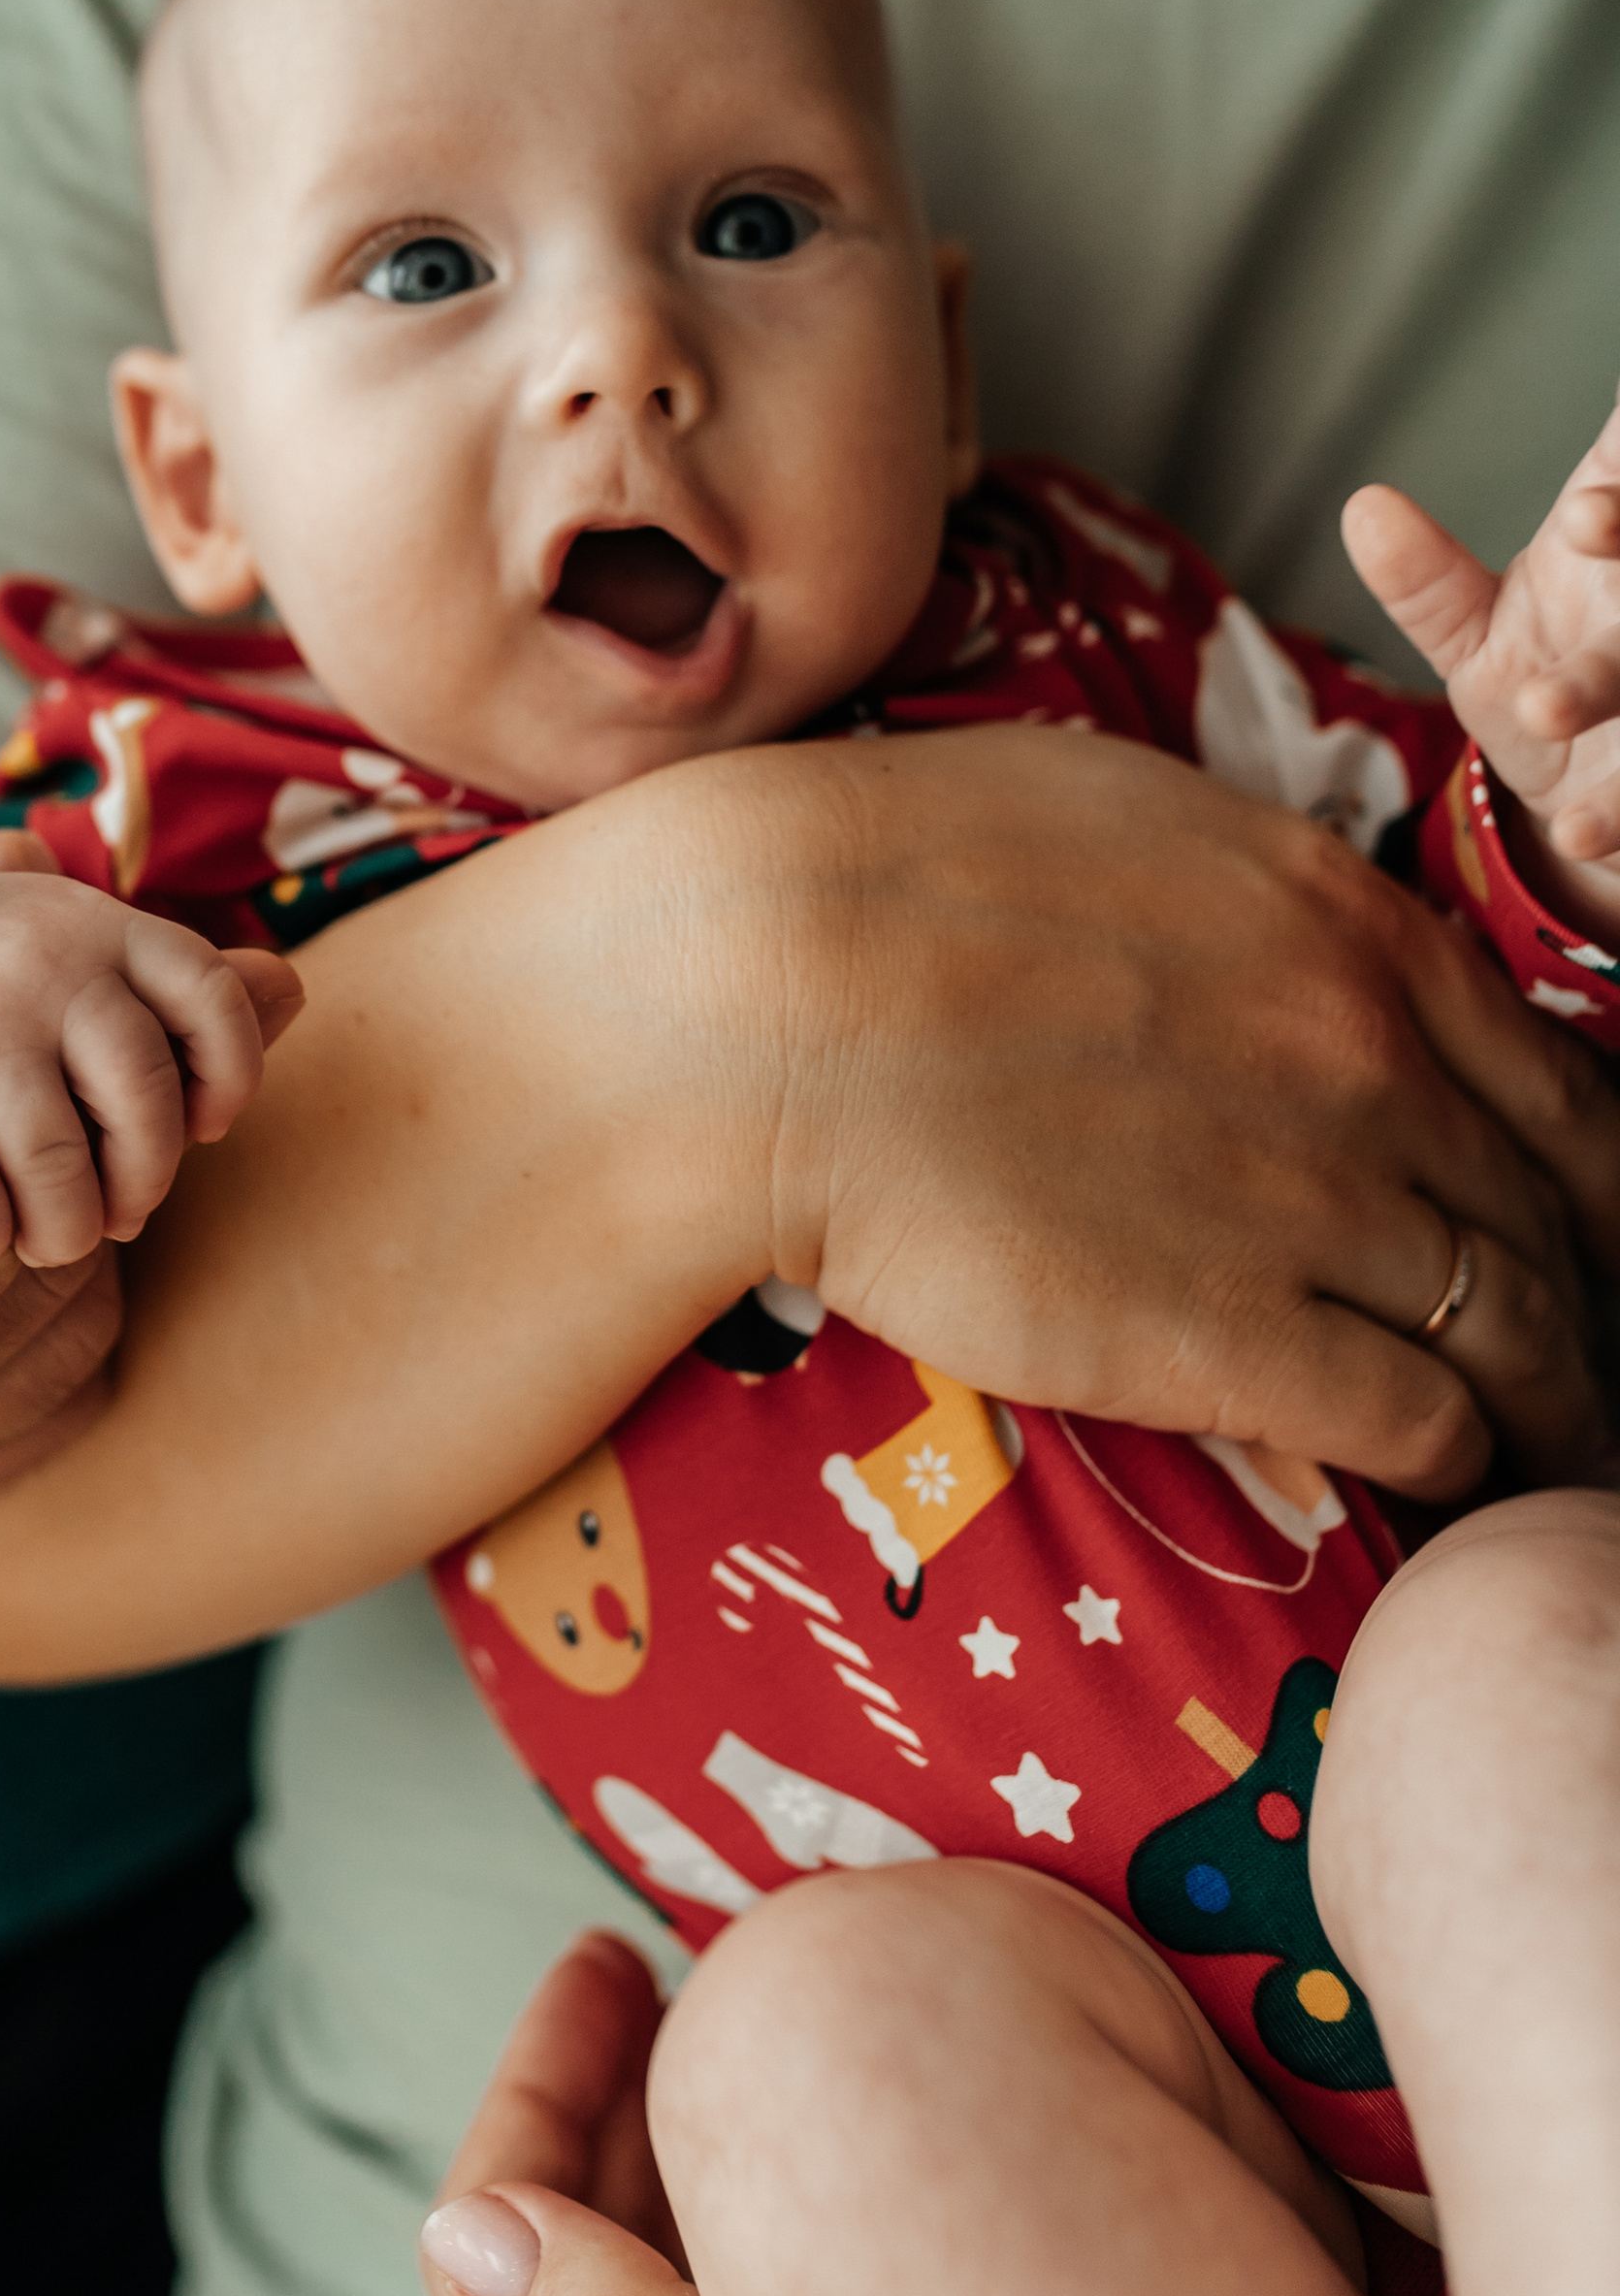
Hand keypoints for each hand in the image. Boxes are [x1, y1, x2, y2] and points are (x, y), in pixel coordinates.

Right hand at [0, 855, 299, 1269]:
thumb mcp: (68, 944)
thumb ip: (170, 980)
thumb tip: (293, 990)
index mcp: (99, 921)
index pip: (212, 997)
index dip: (228, 1076)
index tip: (206, 1126)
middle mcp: (48, 956)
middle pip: (146, 1102)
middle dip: (139, 1183)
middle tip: (114, 1215)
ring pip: (64, 1167)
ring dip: (63, 1231)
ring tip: (46, 1241)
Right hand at [743, 727, 1619, 1494]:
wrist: (759, 997)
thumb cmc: (887, 883)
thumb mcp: (1123, 815)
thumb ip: (1251, 895)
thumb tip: (1290, 928)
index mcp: (1352, 929)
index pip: (1559, 1084)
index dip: (1595, 1181)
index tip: (1586, 1230)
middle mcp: (1372, 1066)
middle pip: (1552, 1219)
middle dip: (1583, 1301)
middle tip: (1576, 1366)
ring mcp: (1317, 1203)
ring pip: (1516, 1332)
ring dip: (1550, 1404)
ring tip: (1548, 1453)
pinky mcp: (1235, 1338)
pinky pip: (1422, 1423)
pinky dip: (1461, 1461)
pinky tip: (1448, 1479)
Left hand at [1348, 404, 1619, 928]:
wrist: (1589, 796)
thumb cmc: (1545, 680)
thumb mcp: (1477, 638)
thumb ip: (1427, 585)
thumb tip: (1362, 507)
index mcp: (1607, 550)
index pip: (1617, 492)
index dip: (1612, 498)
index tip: (1582, 510)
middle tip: (1589, 525)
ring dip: (1601, 684)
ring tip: (1541, 708)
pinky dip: (1616, 810)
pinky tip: (1576, 833)